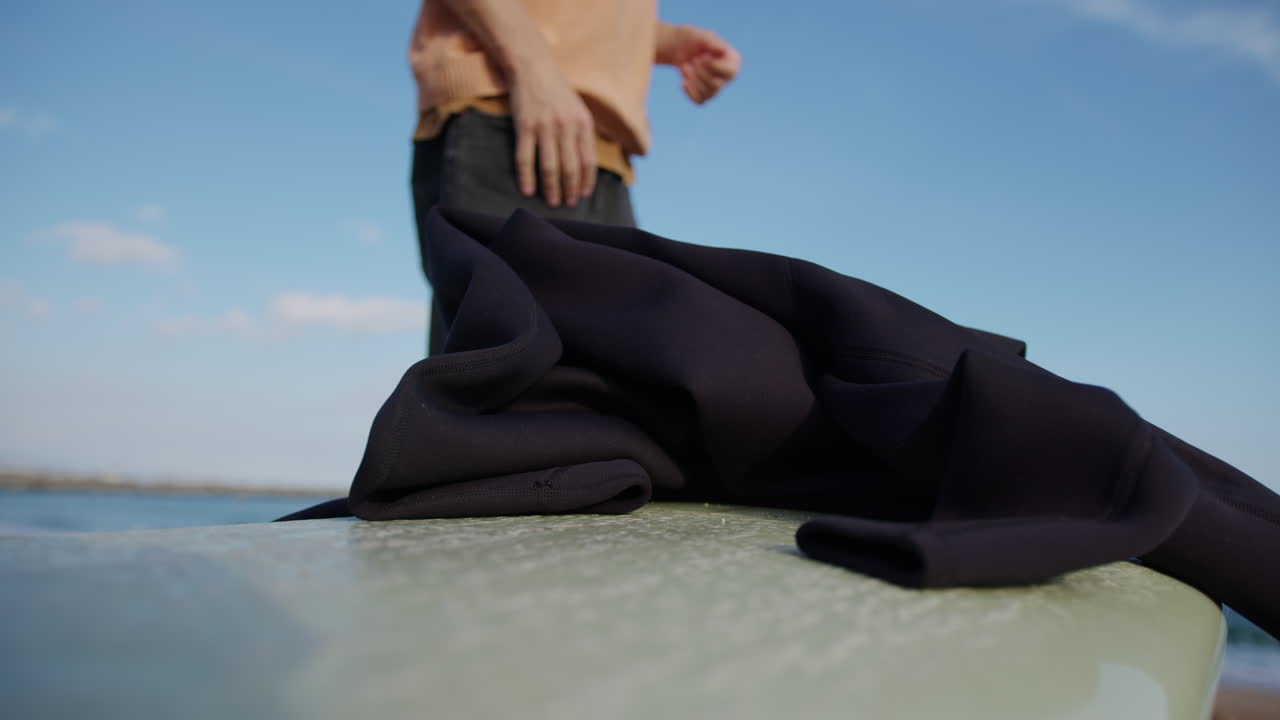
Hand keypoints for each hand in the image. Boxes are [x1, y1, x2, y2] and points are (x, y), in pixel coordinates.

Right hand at [508, 63, 596, 207]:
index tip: (583, 195)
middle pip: (570, 168)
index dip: (586, 181)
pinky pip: (525, 158)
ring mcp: (544, 127)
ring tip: (552, 202)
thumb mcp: (578, 108)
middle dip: (570, 190)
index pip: (589, 161)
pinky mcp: (524, 126)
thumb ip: (583, 133)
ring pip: (550, 166)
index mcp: (583, 123)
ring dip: (551, 188)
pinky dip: (526, 177)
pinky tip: (527, 190)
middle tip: (567, 204)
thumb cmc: (557, 91)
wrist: (533, 67)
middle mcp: (566, 126)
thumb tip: (586, 164)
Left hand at [657, 26, 741, 104]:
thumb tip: (722, 50)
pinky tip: (684, 81)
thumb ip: (712, 42)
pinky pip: (700, 101)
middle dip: (700, 73)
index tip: (702, 56)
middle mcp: (728, 75)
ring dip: (693, 81)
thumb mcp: (702, 36)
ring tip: (685, 66)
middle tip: (693, 60)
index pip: (730, 72)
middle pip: (716, 84)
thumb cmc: (692, 38)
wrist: (678, 46)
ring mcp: (717, 86)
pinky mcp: (706, 94)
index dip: (714, 67)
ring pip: (708, 94)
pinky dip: (690, 92)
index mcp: (733, 60)